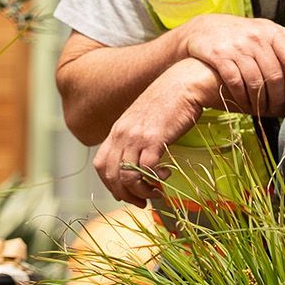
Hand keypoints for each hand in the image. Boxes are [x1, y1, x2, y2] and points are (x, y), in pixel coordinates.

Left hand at [94, 59, 218, 207]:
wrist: (183, 83)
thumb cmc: (168, 101)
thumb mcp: (143, 119)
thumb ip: (136, 137)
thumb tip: (139, 161)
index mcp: (117, 130)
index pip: (101, 165)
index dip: (110, 184)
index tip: (125, 193)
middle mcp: (122, 134)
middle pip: (111, 175)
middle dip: (125, 195)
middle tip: (142, 201)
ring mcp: (137, 136)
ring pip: (127, 177)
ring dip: (141, 191)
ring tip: (156, 191)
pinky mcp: (154, 138)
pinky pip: (147, 169)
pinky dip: (155, 178)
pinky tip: (166, 174)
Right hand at [181, 15, 284, 115]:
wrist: (204, 28)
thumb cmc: (244, 32)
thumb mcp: (269, 30)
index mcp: (271, 32)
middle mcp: (255, 38)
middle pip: (274, 74)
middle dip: (278, 96)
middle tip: (278, 109)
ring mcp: (236, 47)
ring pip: (254, 81)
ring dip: (260, 100)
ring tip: (262, 110)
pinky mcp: (219, 56)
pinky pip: (235, 81)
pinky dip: (241, 96)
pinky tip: (244, 103)